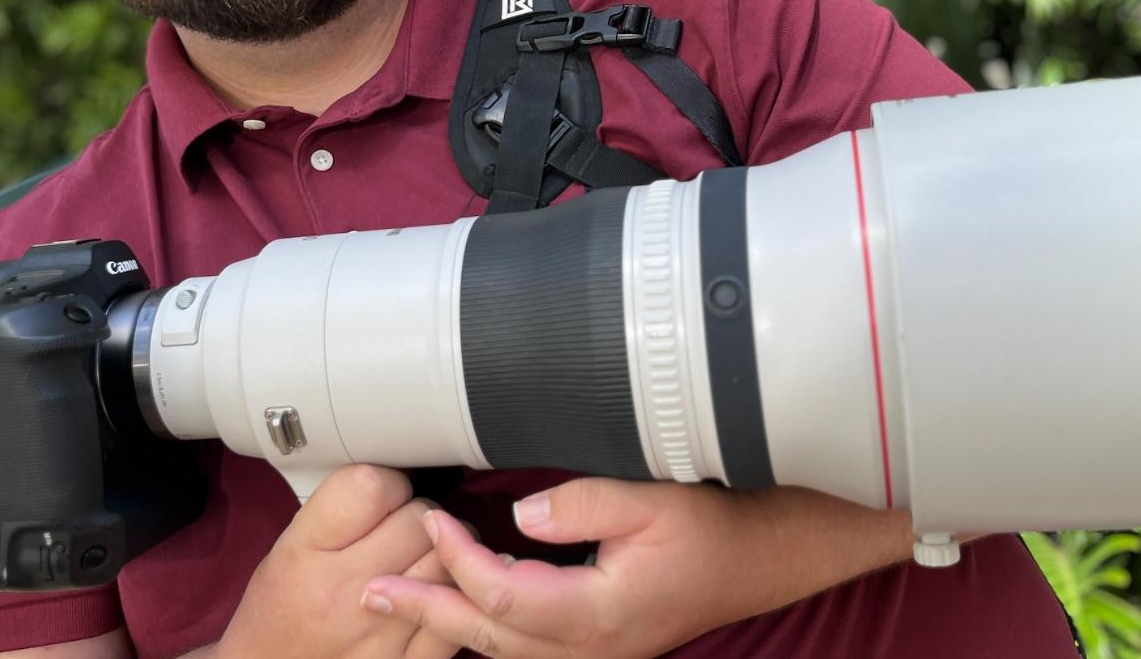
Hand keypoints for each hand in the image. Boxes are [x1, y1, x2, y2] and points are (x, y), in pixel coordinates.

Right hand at [215, 464, 467, 658]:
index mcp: (307, 554)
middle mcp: (344, 592)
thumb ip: (336, 510)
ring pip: (446, 561)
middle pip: (418, 520)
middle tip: (404, 529)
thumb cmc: (279, 612)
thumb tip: (393, 477)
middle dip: (418, 516)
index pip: (372, 486)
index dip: (387, 484)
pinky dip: (454, 598)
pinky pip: (456, 614)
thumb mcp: (288, 547)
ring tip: (423, 558)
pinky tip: (437, 595)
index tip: (385, 496)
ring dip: (444, 553)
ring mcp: (380, 632)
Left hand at [360, 478, 914, 658]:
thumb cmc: (719, 519)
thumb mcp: (652, 497)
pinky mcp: (605, 641)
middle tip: (370, 593)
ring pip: (506, 652)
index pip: (501, 593)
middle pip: (489, 638)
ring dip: (450, 624)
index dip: (457, 558)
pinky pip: (530, 648)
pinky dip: (488, 630)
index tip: (430, 520)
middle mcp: (593, 646)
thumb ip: (582, 505)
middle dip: (425, 612)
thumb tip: (520, 513)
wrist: (771, 551)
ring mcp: (600, 651)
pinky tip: (464, 609)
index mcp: (597, 614)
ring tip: (399, 602)